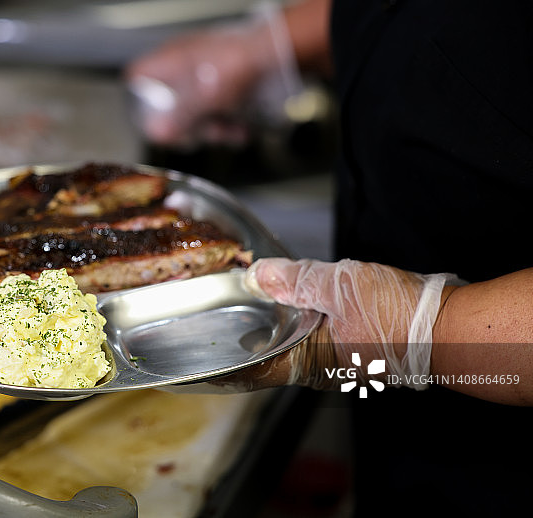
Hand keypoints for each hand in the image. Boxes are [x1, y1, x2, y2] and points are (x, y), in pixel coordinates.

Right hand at [125, 6, 295, 147]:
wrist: (282, 53)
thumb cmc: (242, 64)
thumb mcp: (205, 97)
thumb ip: (179, 118)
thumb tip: (156, 133)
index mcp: (171, 60)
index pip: (137, 77)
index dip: (139, 102)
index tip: (154, 124)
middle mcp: (185, 66)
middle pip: (170, 106)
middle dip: (189, 127)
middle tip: (202, 133)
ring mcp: (206, 76)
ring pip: (198, 114)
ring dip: (215, 130)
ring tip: (231, 131)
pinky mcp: (228, 85)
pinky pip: (219, 112)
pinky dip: (231, 124)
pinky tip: (242, 128)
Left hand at [213, 258, 453, 391]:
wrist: (451, 328)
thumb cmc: (399, 316)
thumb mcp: (339, 286)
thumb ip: (294, 280)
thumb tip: (258, 276)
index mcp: (307, 359)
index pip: (251, 370)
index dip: (222, 369)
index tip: (196, 368)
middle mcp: (320, 368)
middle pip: (269, 361)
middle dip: (242, 347)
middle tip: (215, 331)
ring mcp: (340, 361)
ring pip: (293, 349)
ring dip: (269, 335)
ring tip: (246, 316)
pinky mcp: (357, 350)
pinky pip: (317, 341)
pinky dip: (298, 326)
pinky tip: (295, 307)